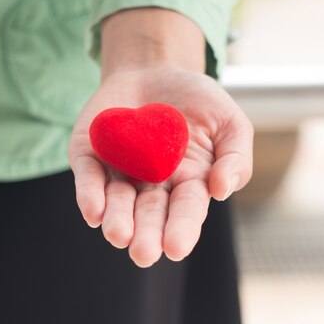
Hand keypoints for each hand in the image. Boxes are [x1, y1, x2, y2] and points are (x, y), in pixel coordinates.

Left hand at [68, 66, 252, 266]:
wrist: (155, 68)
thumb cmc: (198, 101)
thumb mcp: (230, 123)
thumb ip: (235, 157)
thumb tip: (221, 190)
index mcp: (187, 184)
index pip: (185, 211)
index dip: (181, 229)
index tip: (176, 247)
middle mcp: (150, 185)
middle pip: (148, 214)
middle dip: (145, 234)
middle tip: (142, 254)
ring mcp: (118, 172)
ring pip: (115, 201)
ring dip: (116, 219)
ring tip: (117, 235)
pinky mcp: (90, 156)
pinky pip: (89, 177)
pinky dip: (89, 194)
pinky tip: (93, 212)